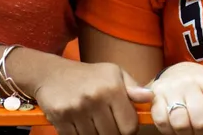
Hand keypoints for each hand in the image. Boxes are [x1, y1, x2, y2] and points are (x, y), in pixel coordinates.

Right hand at [32, 58, 151, 134]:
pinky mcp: (60, 119)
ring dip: (95, 134)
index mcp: (112, 88)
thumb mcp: (114, 73)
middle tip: (108, 124)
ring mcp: (76, 110)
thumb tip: (150, 97)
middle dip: (112, 133)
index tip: (124, 126)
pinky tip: (80, 124)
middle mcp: (95, 98)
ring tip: (94, 122)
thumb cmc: (89, 75)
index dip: (129, 130)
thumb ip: (133, 87)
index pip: (129, 126)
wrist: (52, 73)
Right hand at [149, 62, 202, 134]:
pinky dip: (171, 130)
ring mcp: (171, 90)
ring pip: (182, 124)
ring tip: (192, 129)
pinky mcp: (155, 98)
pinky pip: (163, 122)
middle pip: (202, 122)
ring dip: (188, 133)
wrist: (175, 72)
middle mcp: (191, 83)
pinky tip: (177, 126)